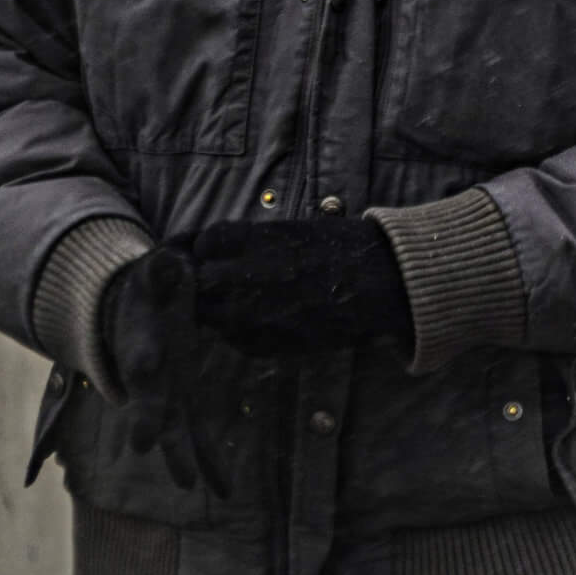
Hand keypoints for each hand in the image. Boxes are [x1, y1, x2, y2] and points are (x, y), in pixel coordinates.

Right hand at [101, 248, 242, 495]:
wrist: (132, 314)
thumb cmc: (149, 292)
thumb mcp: (153, 276)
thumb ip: (160, 271)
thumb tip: (169, 261)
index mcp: (140, 343)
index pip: (140, 353)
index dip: (144, 358)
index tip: (146, 367)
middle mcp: (148, 378)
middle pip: (147, 401)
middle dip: (148, 421)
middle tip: (144, 443)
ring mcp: (165, 395)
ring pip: (171, 431)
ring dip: (180, 457)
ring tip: (190, 484)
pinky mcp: (183, 402)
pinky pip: (198, 438)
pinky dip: (212, 464)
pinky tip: (226, 492)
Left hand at [186, 211, 413, 357]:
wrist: (377, 284)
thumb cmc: (340, 248)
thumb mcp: (290, 230)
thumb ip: (247, 241)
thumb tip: (212, 248)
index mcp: (251, 243)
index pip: (203, 244)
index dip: (206, 248)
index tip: (215, 251)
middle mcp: (243, 280)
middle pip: (198, 282)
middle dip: (203, 280)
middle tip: (219, 279)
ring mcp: (250, 317)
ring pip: (209, 315)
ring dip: (217, 307)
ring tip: (241, 300)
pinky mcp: (262, 344)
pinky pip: (233, 338)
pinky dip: (238, 329)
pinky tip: (260, 319)